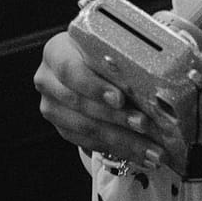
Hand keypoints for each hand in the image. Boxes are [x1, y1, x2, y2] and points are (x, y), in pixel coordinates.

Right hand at [34, 31, 184, 172]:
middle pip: (81, 104)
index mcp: (56, 52)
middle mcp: (48, 81)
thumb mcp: (106, 46)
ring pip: (88, 129)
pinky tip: (142, 155)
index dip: (95, 87)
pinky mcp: (63, 129)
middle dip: (117, 118)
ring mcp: (53, 108)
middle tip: (146, 126)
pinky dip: (120, 150)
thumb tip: (153, 78)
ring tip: (152, 149)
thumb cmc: (100, 51)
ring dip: (124, 141)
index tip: (120, 99)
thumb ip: (119, 59)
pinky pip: (91, 143)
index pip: (71, 71)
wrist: (84, 64)